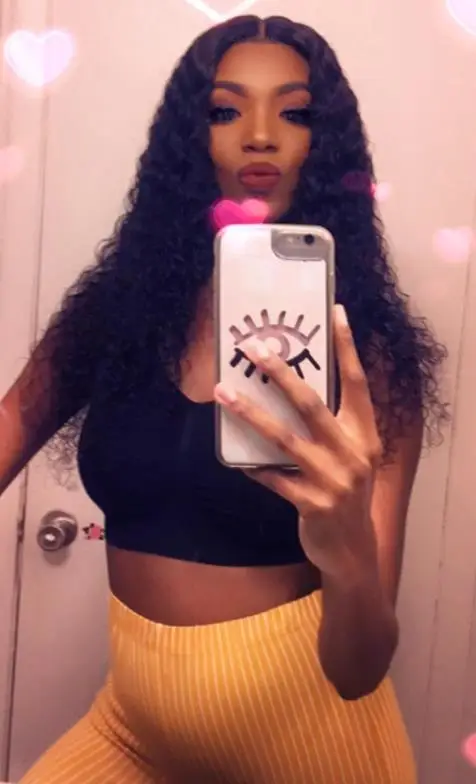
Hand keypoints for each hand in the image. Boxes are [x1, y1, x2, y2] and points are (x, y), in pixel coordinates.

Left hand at [213, 305, 382, 578]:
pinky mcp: (312, 502)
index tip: (336, 312)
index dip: (348, 347)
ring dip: (249, 412)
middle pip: (311, 402)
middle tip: (255, 348)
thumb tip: (292, 389)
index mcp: (366, 434)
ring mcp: (333, 479)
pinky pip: (271, 477)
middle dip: (281, 372)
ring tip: (222, 391)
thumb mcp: (352, 456)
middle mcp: (353, 452)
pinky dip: (252, 465)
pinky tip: (234, 457)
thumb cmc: (347, 492)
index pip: (357, 382)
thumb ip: (333, 427)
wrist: (351, 549)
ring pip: (282, 437)